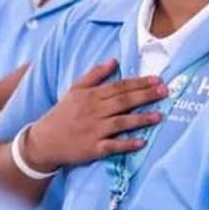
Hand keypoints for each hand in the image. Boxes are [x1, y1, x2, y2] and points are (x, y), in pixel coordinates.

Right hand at [21, 59, 168, 171]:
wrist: (43, 141)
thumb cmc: (63, 114)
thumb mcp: (75, 90)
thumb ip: (95, 74)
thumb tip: (114, 60)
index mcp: (91, 96)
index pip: (119, 86)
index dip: (139, 83)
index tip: (157, 79)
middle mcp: (93, 111)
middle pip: (123, 101)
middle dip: (145, 96)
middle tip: (165, 91)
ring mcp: (94, 130)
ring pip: (120, 122)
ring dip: (140, 119)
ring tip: (159, 115)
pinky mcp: (93, 148)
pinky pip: (112, 146)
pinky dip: (126, 144)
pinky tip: (141, 142)